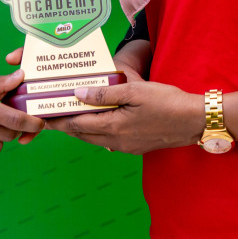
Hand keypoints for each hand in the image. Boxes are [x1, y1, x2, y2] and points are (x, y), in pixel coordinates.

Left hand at [46, 81, 202, 155]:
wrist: (194, 121)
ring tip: (70, 115)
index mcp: (113, 128)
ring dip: (80, 129)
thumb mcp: (135, 91)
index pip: (76, 125)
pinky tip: (98, 121)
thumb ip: (104, 94)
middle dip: (65, 125)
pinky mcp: (136, 147)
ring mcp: (126, 147)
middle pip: (82, 134)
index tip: (43, 114)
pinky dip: (96, 131)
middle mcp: (116, 141)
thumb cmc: (167, 102)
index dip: (57, 120)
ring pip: (94, 139)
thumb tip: (78, 94)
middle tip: (51, 113)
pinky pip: (108, 141)